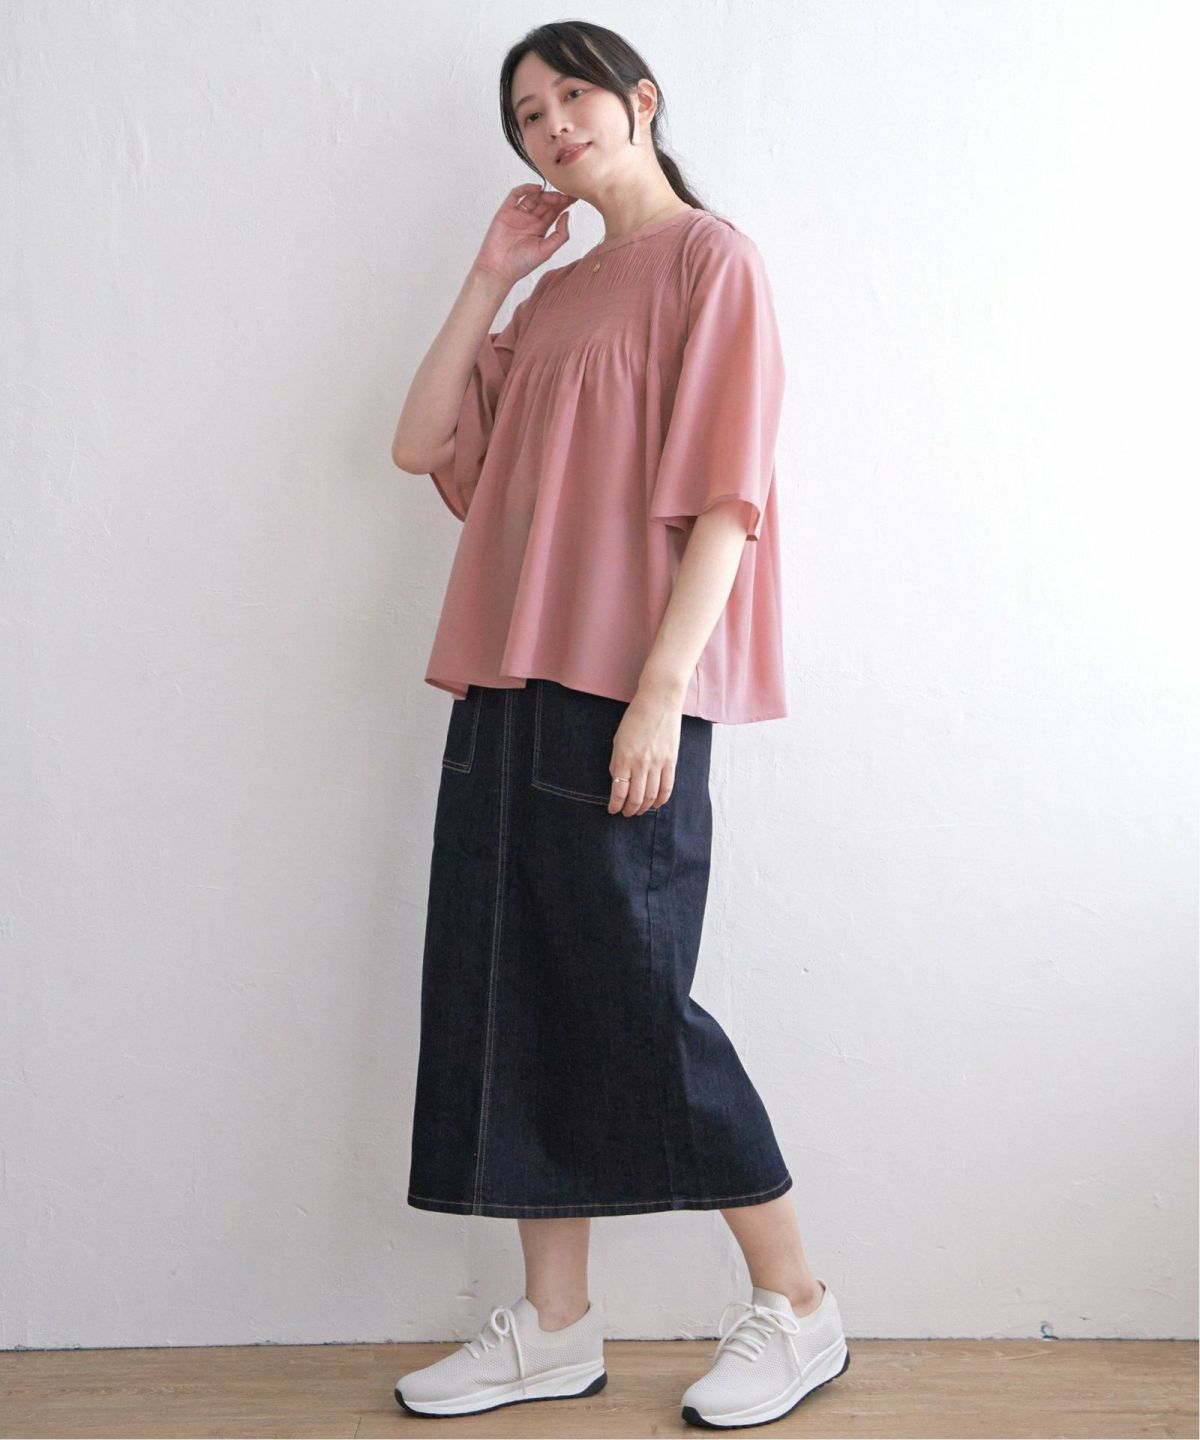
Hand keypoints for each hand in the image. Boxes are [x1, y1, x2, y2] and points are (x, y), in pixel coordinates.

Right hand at [473, 184, 576, 288]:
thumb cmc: (521, 264)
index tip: (574, 197)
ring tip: (554, 195)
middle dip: (556, 197)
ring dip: (544, 193)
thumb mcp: (547, 250)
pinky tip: (536, 188)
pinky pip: (516, 195)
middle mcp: (530, 219)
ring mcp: (518, 214)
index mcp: (541, 228)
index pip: (555, 211)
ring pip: (533, 197)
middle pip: (545, 202)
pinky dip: (526, 188)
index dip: (564, 204)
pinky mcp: (506, 211)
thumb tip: (567, 215)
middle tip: (566, 194)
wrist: (499, 268)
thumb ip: (560, 234)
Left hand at [607, 692, 682, 816]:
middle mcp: (641, 763)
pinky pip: (667, 787)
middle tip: (626, 813)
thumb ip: (617, 762)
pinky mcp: (671, 761)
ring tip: (639, 811)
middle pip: (635, 797)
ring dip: (644, 807)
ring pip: (651, 795)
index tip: (613, 810)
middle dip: (629, 810)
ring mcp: (658, 763)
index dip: (615, 804)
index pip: (619, 791)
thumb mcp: (618, 739)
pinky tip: (656, 804)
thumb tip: (618, 781)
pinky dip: (661, 799)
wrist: (659, 702)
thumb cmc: (635, 718)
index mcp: (624, 757)